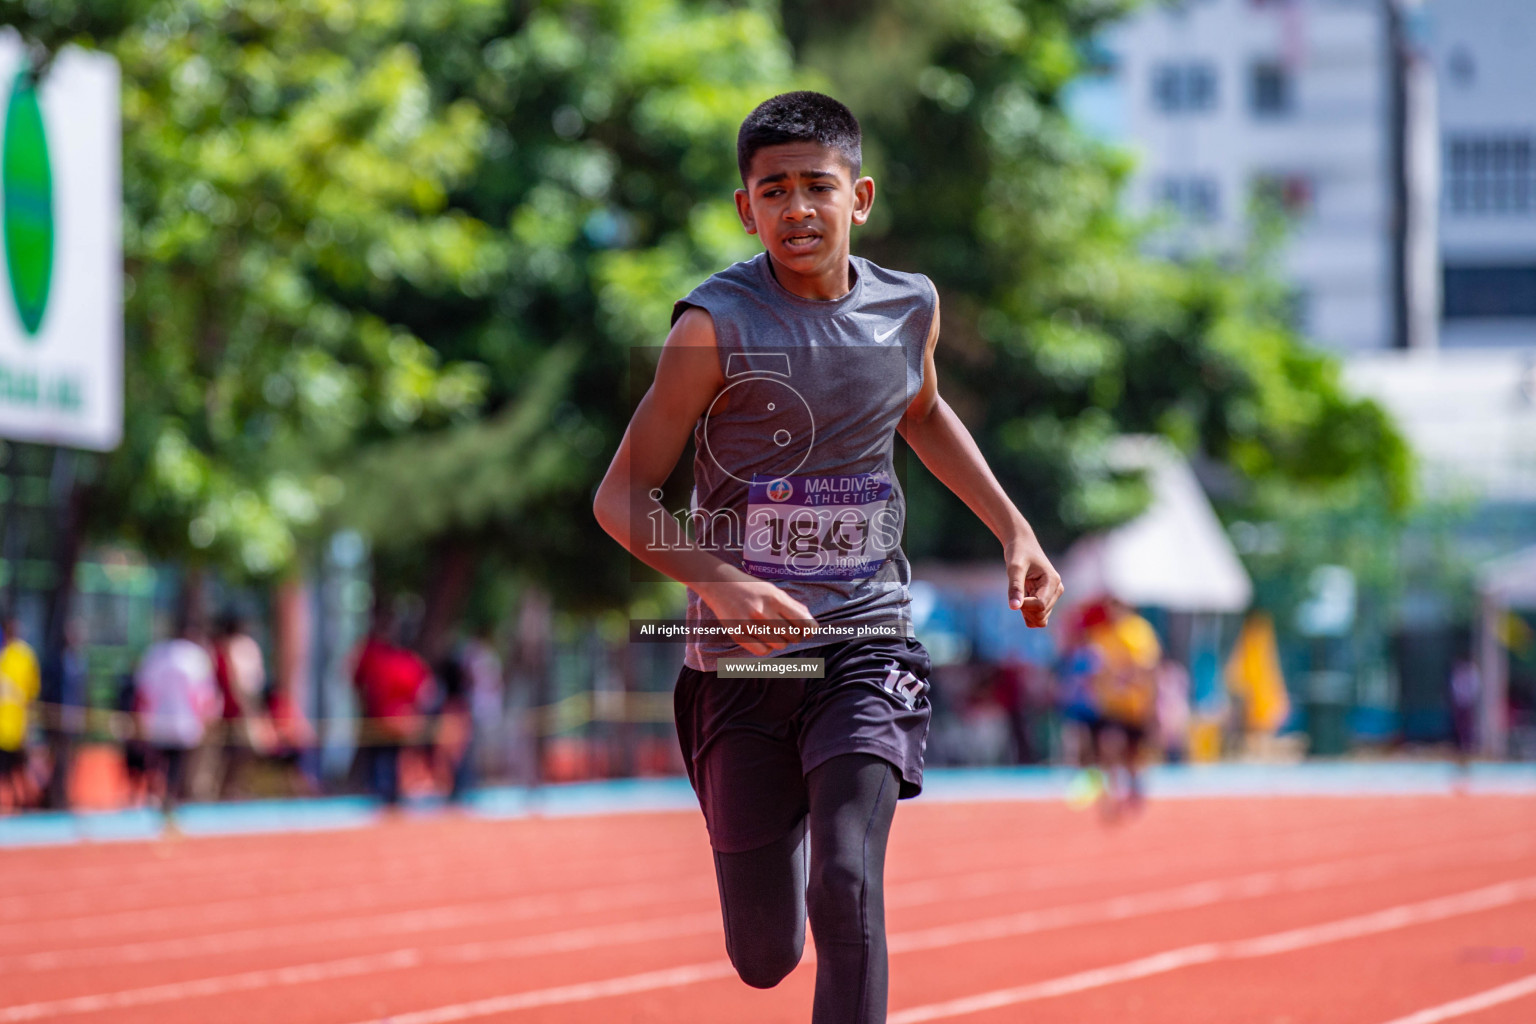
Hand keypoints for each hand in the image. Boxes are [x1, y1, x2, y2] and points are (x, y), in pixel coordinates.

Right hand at [696, 572, 818, 656]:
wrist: (719, 584)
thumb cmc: (751, 588)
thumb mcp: (774, 590)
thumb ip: (793, 606)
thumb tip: (812, 625)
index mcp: (775, 598)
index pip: (803, 622)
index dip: (810, 630)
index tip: (809, 632)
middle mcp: (762, 610)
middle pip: (792, 636)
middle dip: (794, 636)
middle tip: (788, 632)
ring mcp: (748, 623)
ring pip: (779, 645)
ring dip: (780, 642)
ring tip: (774, 634)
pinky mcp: (737, 634)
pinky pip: (762, 651)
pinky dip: (767, 648)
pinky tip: (764, 640)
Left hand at [1005, 539, 1063, 628]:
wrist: (1022, 544)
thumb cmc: (1018, 552)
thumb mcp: (1014, 567)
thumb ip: (1015, 587)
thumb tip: (1014, 607)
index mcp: (1053, 581)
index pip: (1040, 606)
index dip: (1024, 605)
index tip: (1015, 595)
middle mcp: (1057, 590)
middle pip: (1041, 615)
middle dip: (1025, 609)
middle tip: (1016, 592)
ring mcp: (1053, 596)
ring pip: (1041, 619)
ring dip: (1026, 612)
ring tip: (1020, 593)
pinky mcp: (1047, 599)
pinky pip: (1039, 618)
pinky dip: (1028, 614)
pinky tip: (1022, 599)